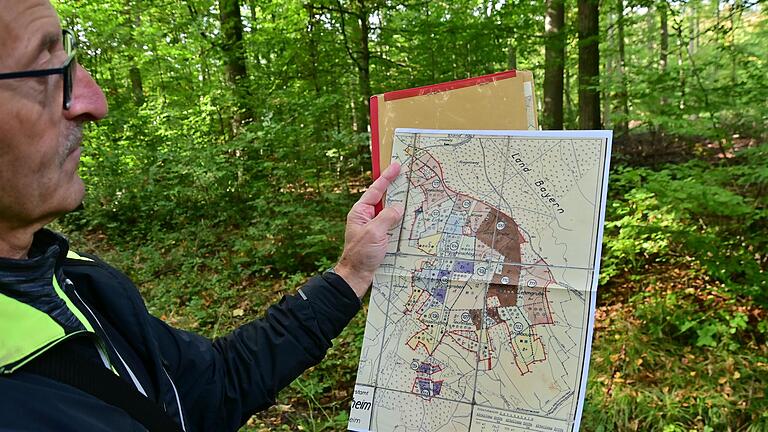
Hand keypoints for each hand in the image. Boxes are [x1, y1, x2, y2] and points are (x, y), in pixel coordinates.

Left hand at [334, 163, 404, 297]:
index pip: (376, 190)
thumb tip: (399, 207)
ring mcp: (374, 228)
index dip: (387, 177)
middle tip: (410, 178)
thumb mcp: (374, 232)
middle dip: (397, 190)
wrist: (356, 276)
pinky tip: (412, 220)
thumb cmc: (361, 254)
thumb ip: (387, 217)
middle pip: (384, 199)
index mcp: (360, 212)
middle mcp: (366, 217)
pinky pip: (393, 226)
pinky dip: (402, 222)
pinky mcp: (380, 238)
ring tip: (415, 198)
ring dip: (402, 207)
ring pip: (391, 213)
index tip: (396, 166)